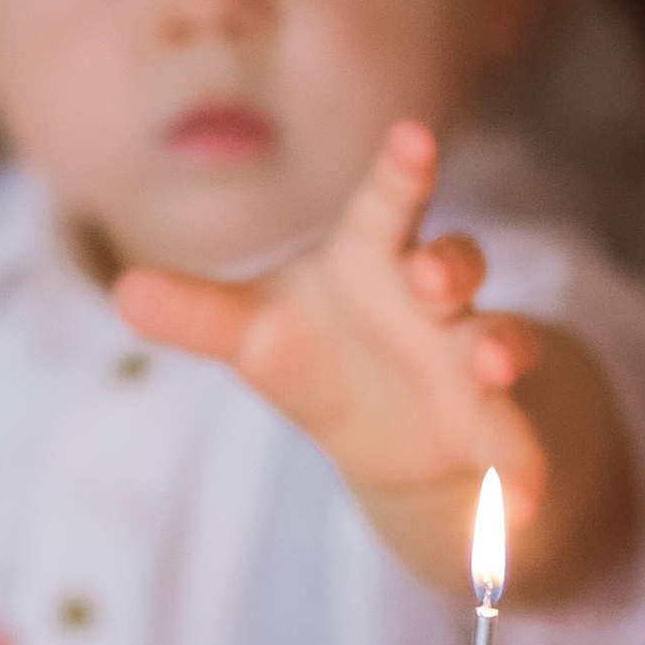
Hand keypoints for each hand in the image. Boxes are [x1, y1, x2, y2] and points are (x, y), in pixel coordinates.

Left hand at [114, 121, 544, 580]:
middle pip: (455, 264)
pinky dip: (520, 474)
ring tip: (494, 363)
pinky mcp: (489, 424)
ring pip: (497, 340)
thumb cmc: (314, 343)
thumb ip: (198, 313)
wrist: (375, 424)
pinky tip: (521, 509)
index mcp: (373, 254)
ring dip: (502, 347)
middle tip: (428, 276)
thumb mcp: (253, 331)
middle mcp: (432, 297)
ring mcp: (468, 357)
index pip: (388, 203)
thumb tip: (123, 292)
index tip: (412, 134)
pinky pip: (512, 444)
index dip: (401, 169)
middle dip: (449, 265)